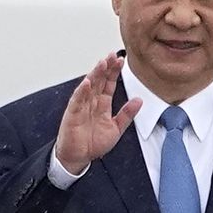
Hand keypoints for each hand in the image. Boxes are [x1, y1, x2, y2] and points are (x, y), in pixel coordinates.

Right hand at [54, 53, 142, 173]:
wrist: (79, 157)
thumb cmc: (93, 143)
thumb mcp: (116, 128)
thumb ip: (127, 114)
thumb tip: (139, 100)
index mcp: (102, 105)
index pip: (108, 84)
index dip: (114, 72)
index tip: (121, 60)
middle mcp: (91, 103)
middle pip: (99, 81)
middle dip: (106, 68)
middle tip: (112, 55)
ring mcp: (81, 107)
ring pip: (89, 87)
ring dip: (95, 74)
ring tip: (102, 63)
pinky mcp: (72, 114)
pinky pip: (77, 101)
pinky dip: (82, 91)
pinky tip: (87, 82)